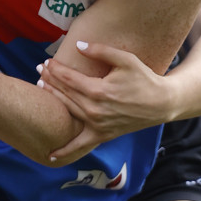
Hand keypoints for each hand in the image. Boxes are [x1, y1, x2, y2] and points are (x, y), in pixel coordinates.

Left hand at [38, 42, 169, 160]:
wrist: (162, 103)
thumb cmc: (144, 78)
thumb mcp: (126, 59)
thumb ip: (101, 51)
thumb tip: (78, 45)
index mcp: (99, 90)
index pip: (68, 78)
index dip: (55, 69)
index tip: (47, 62)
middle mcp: (95, 109)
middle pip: (64, 92)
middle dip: (49, 79)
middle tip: (39, 69)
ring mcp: (98, 124)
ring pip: (67, 110)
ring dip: (52, 98)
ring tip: (40, 87)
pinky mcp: (103, 135)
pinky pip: (80, 144)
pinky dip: (66, 150)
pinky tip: (50, 154)